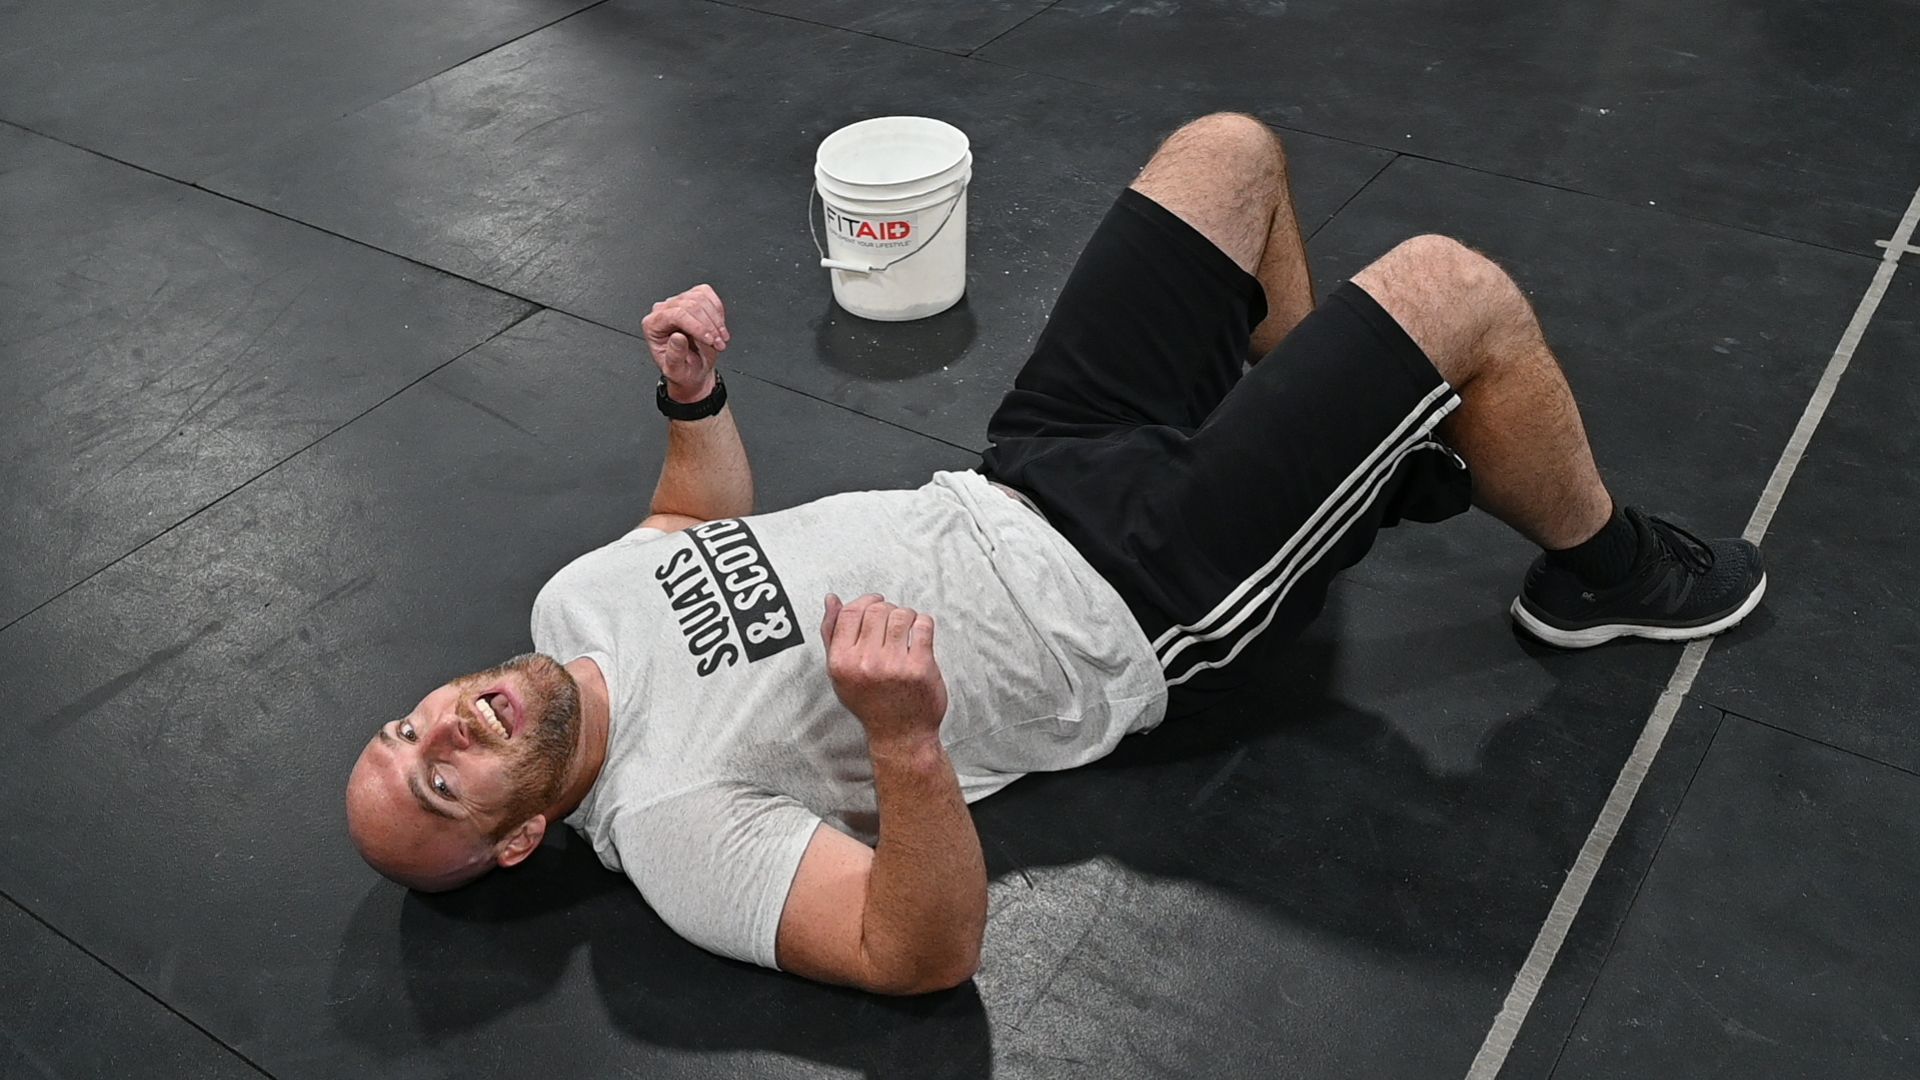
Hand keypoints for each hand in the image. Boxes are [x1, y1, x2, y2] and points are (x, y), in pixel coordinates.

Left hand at [642, 284, 730, 401]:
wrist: (692, 369)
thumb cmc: (682, 370)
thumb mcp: (676, 371)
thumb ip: (674, 355)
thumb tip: (677, 337)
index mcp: (652, 325)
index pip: (676, 314)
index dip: (697, 326)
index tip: (710, 340)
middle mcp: (663, 310)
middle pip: (690, 304)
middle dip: (709, 325)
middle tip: (718, 343)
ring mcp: (677, 302)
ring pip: (700, 297)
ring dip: (716, 319)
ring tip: (720, 338)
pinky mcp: (691, 298)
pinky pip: (707, 294)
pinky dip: (717, 310)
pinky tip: (718, 326)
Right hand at [821, 593, 947, 750]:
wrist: (900, 734)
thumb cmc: (870, 701)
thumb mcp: (841, 672)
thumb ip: (832, 634)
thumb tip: (831, 599)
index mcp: (841, 662)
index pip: (850, 613)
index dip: (865, 601)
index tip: (876, 602)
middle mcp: (865, 663)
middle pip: (877, 610)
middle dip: (887, 609)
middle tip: (892, 622)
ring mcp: (894, 665)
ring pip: (901, 615)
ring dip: (907, 616)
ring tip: (907, 629)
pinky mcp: (920, 667)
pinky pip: (923, 626)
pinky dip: (923, 625)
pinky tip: (919, 637)